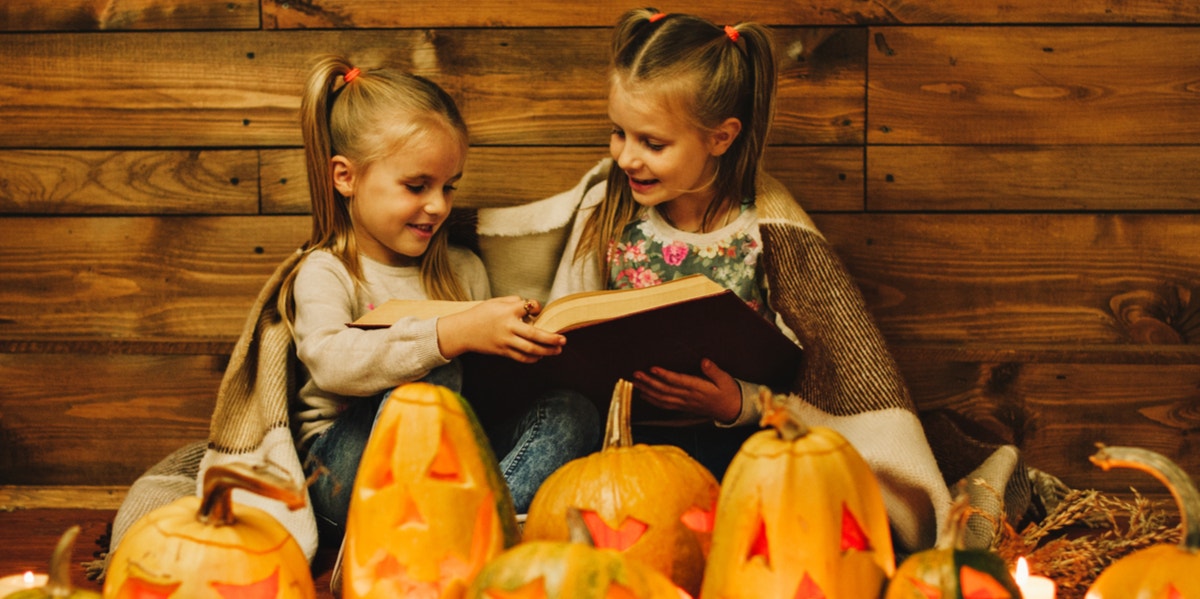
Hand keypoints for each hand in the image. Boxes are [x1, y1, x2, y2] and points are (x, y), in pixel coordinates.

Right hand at [436, 296, 564, 362]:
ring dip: (546, 351)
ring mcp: (505, 341)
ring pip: (530, 349)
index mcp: (507, 311)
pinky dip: (532, 358)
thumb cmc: (480, 314)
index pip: (529, 308)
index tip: (537, 309)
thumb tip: (531, 308)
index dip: (537, 307)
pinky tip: (540, 356)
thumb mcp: (496, 302)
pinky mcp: (502, 351)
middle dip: (551, 338)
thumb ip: (514, 302)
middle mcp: (508, 327)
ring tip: (557, 350)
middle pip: (534, 335)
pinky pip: (521, 357)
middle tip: (564, 340)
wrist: (463, 331)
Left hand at [632, 359, 741, 422]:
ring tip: (635, 383)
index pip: (678, 381)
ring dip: (647, 390)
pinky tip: (644, 394)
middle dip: (649, 382)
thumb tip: (704, 361)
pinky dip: (653, 400)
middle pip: (665, 390)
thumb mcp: (725, 379)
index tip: (652, 368)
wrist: (732, 410)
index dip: (664, 375)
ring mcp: (685, 403)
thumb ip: (713, 371)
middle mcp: (688, 397)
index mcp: (698, 388)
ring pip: (662, 398)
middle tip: (636, 374)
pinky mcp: (683, 407)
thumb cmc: (728, 391)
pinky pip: (665, 405)